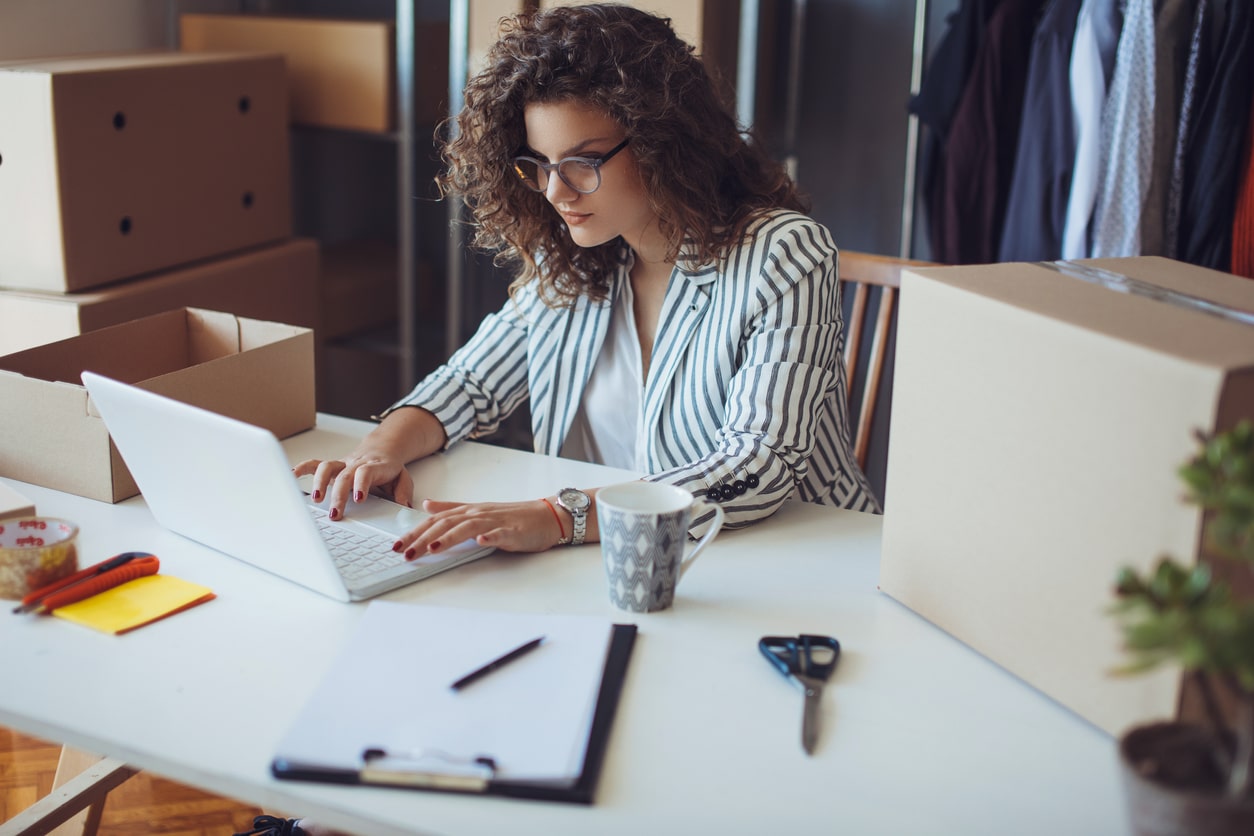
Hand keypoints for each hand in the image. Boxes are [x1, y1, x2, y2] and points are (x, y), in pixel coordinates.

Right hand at [292, 407, 445, 520]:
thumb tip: (403, 506)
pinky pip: (315, 464)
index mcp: (375, 467)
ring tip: (315, 499)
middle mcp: (356, 464)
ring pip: (327, 467)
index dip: (361, 484)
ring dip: (319, 482)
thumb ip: (403, 491)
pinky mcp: (333, 466)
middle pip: (344, 476)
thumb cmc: (390, 467)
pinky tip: (292, 475)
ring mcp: (343, 465)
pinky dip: (302, 469)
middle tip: (336, 513)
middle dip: (338, 495)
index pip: (366, 472)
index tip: (359, 499)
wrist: (383, 448)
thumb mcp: (403, 478)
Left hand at [398, 499, 565, 557]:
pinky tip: (481, 541)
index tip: (396, 544)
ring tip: (432, 549)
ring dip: (449, 537)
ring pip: (468, 527)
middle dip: (424, 537)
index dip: (415, 531)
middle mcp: (478, 514)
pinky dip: (490, 536)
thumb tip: (427, 505)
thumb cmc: (512, 517)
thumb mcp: (478, 512)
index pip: (436, 520)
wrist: (545, 516)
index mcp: (469, 511)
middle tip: (406, 552)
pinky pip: (501, 533)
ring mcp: (496, 522)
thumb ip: (452, 508)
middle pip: (447, 523)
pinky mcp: (514, 531)